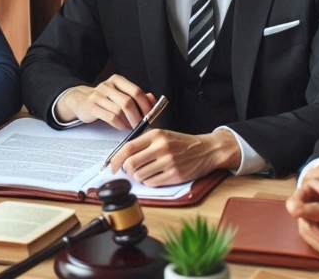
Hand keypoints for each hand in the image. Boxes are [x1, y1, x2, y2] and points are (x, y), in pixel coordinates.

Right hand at [55, 75, 155, 129]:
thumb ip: (138, 97)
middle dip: (138, 116)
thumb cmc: (105, 99)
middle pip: (128, 101)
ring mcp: (98, 94)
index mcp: (118, 80)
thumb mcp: (121, 94)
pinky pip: (110, 117)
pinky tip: (122, 127)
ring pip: (119, 110)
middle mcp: (108, 85)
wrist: (81, 101)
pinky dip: (119, 124)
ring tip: (132, 127)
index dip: (145, 105)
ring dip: (128, 122)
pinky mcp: (92, 106)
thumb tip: (153, 100)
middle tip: (142, 125)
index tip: (151, 116)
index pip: (136, 91)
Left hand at [112, 128, 239, 186]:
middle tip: (130, 170)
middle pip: (131, 164)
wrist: (205, 150)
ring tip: (146, 171)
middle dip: (127, 170)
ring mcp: (168, 162)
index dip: (116, 158)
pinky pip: (151, 183)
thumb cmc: (181, 143)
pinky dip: (149, 182)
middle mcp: (161, 147)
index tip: (113, 166)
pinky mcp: (174, 176)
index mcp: (156, 135)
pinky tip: (156, 175)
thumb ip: (144, 142)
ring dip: (138, 177)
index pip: (128, 147)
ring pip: (139, 175)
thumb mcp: (163, 135)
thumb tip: (122, 156)